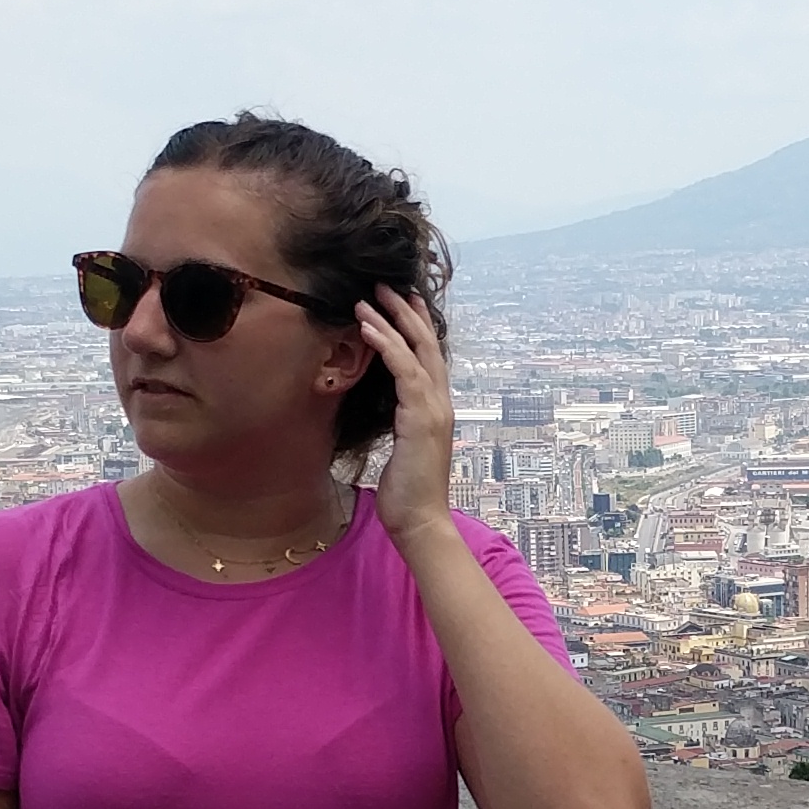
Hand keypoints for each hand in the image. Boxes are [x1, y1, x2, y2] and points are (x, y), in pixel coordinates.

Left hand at [356, 284, 458, 547]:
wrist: (420, 522)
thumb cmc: (407, 494)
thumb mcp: (401, 452)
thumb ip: (400, 428)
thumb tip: (389, 417)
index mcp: (436, 411)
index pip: (430, 359)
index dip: (418, 328)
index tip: (404, 302)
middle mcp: (441, 404)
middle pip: (428, 345)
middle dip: (407, 312)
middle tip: (386, 286)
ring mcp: (435, 410)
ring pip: (416, 351)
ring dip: (392, 321)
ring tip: (369, 298)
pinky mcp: (421, 418)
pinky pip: (404, 370)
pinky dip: (386, 345)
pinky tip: (368, 328)